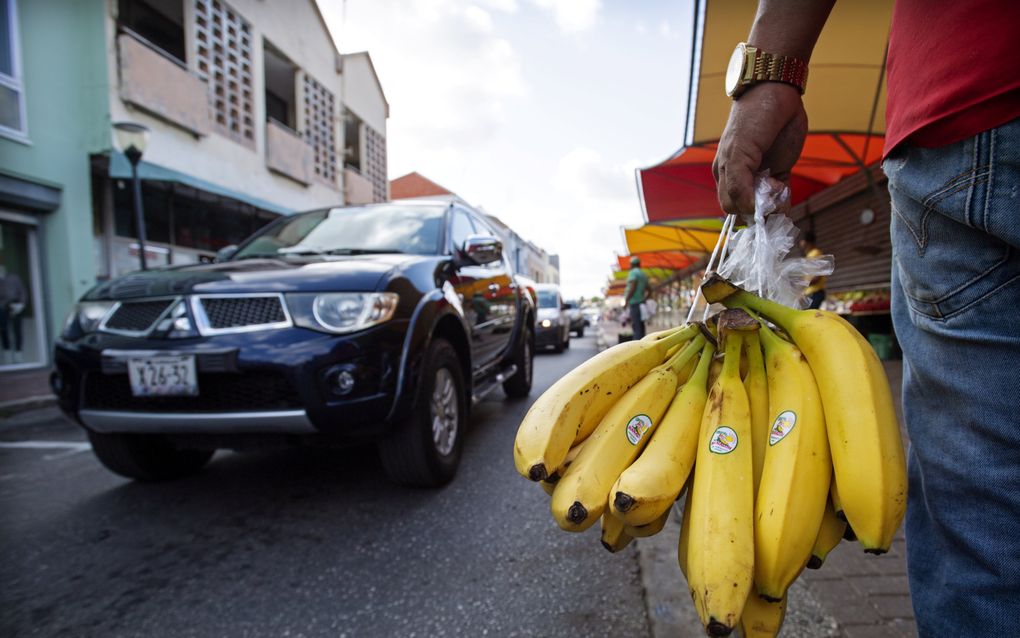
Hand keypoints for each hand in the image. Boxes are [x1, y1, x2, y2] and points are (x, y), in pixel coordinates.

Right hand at [712, 83, 807, 214]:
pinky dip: (785, 200)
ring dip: (774, 205)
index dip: (743, 209)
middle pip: (748, 209)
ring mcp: (762, 175)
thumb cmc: (751, 120)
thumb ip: (738, 184)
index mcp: (725, 174)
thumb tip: (747, 211)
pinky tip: (784, 188)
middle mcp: (741, 178)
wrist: (776, 93)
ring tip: (778, 187)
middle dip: (759, 209)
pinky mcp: (780, 171)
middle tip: (769, 193)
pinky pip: (781, 197)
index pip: (730, 206)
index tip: (757, 200)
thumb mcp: (738, 153)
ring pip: (766, 205)